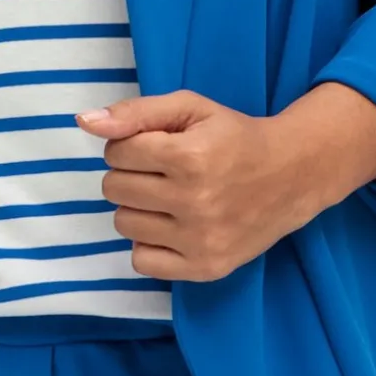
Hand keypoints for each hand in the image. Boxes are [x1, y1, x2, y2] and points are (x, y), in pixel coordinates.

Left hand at [75, 88, 318, 282]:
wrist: (291, 175)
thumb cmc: (233, 136)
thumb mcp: (190, 107)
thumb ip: (134, 112)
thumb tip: (84, 122)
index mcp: (189, 157)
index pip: (117, 153)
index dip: (129, 144)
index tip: (153, 144)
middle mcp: (194, 202)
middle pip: (114, 188)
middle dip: (130, 174)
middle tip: (161, 170)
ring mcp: (200, 240)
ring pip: (123, 223)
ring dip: (137, 207)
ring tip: (167, 196)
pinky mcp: (205, 268)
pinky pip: (141, 261)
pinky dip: (148, 242)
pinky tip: (171, 225)